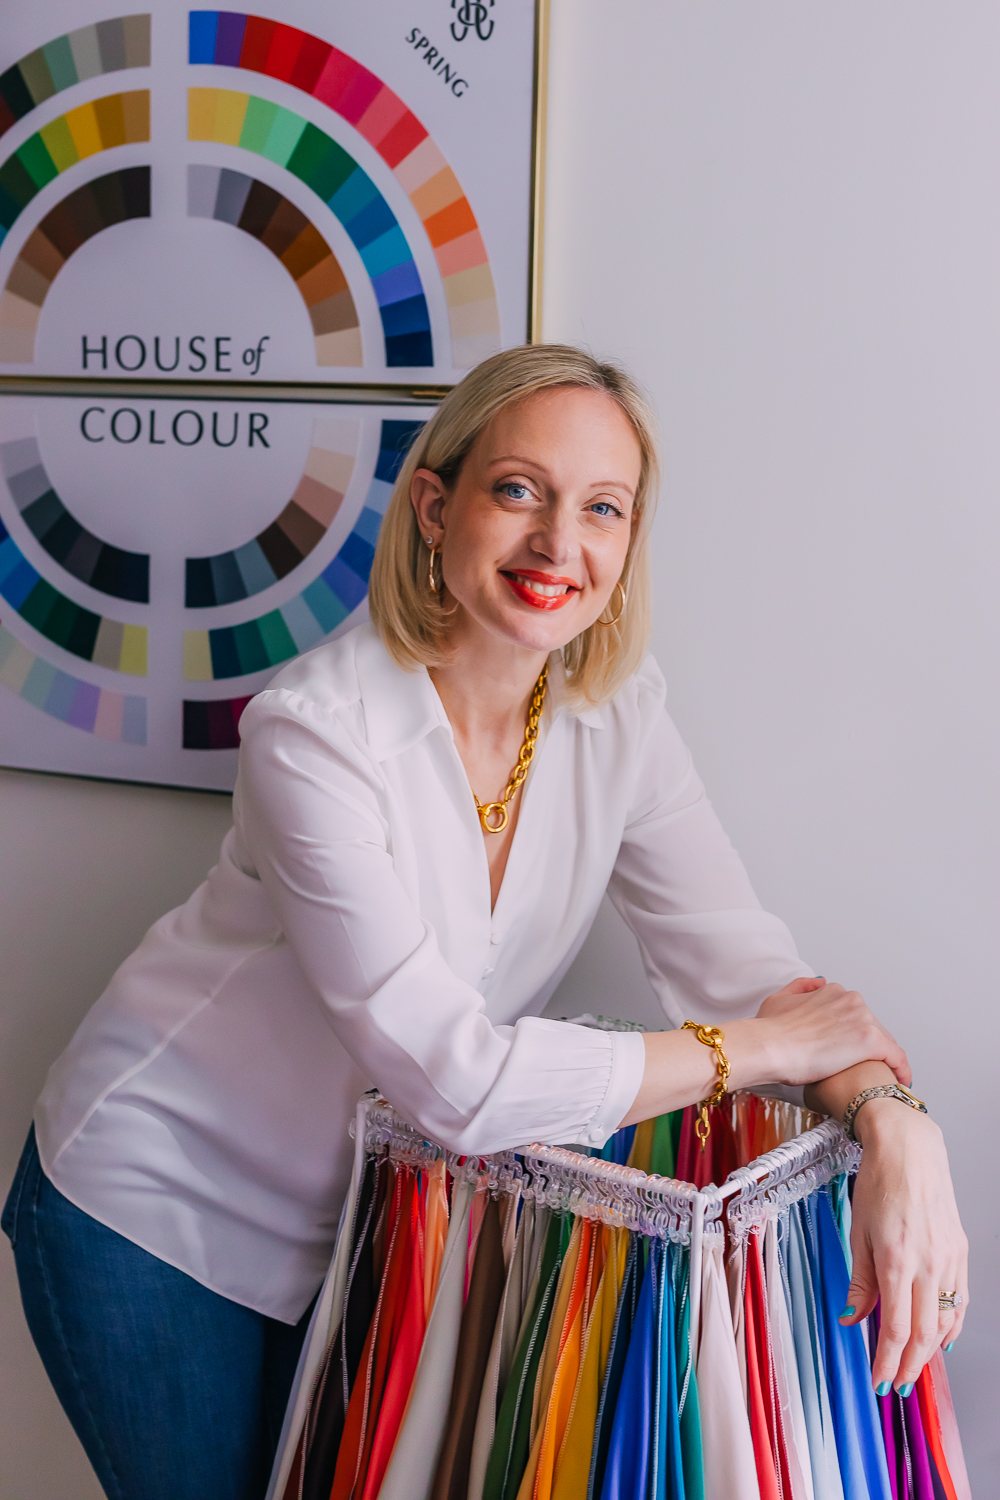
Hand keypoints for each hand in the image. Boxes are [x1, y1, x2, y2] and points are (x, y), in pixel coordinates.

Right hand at [755, 976, 910, 1087]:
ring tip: (883, 1078)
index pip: (854, 1013)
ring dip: (885, 1059)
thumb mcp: (779, 999)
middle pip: (872, 1026)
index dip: (853, 1034)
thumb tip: (818, 983)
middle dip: (869, 1047)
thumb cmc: (769, 1030)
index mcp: (832, 991)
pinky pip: (896, 1056)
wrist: (769, 1047)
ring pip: (885, 1041)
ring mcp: (862, 1018)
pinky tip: (899, 1081)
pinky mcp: (870, 1040)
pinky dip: (901, 1069)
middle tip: (865, 1069)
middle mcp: (851, 1000)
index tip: (852, 1050)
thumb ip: (800, 988)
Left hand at [838, 1103, 968, 1390]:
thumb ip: (859, 1281)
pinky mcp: (959, 1252)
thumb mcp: (858, 1231)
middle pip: (923, 1334)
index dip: (887, 1362)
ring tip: (913, 1368)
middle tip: (897, 1386)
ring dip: (929, 1350)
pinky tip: (940, 1336)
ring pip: (945, 1321)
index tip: (879, 1381)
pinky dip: (950, 1325)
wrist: (910, 1150)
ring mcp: (949, 1260)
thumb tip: (852, 1317)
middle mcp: (929, 1265)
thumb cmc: (878, 1182)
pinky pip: (959, 1300)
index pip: (895, 1329)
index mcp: (898, 1262)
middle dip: (909, 1366)